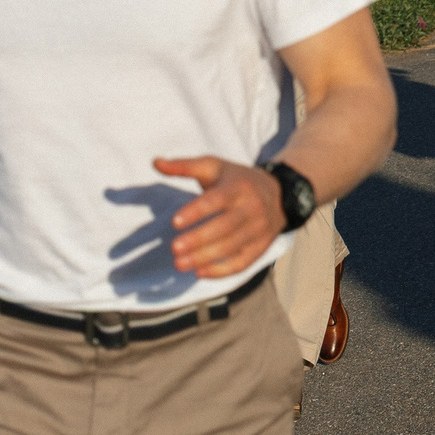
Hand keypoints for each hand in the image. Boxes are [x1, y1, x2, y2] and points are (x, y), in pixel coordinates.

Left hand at [156, 156, 285, 277]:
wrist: (279, 193)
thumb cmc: (236, 179)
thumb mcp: (214, 166)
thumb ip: (184, 166)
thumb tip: (155, 163)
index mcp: (238, 186)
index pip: (217, 200)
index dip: (196, 211)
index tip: (174, 222)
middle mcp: (251, 207)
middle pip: (225, 226)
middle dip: (199, 239)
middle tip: (174, 248)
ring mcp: (258, 229)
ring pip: (232, 247)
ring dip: (205, 258)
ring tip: (179, 264)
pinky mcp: (261, 247)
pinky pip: (242, 262)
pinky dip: (221, 270)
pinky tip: (200, 272)